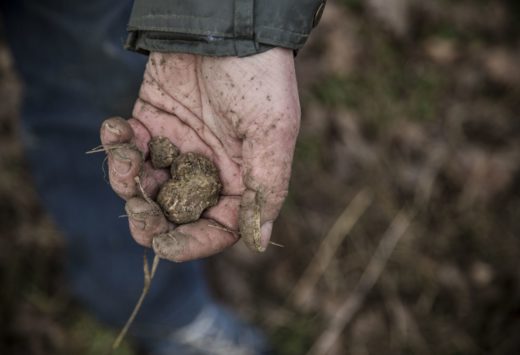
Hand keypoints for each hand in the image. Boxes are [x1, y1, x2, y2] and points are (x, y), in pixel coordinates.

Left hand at [100, 48, 299, 261]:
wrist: (225, 23)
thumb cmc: (259, 78)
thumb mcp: (272, 133)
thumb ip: (267, 186)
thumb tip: (260, 240)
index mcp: (241, 178)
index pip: (218, 226)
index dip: (192, 243)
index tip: (165, 246)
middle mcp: (208, 167)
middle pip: (176, 213)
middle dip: (151, 220)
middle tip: (137, 211)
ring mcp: (178, 145)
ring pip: (146, 184)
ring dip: (127, 179)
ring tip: (125, 156)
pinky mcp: (152, 120)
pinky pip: (127, 144)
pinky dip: (115, 141)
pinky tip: (117, 127)